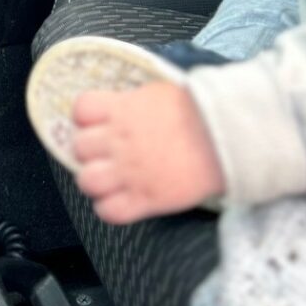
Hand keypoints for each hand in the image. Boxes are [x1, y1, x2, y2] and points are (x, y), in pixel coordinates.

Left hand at [73, 80, 224, 222]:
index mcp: (122, 109)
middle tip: (108, 154)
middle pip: (79, 147)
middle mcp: (118, 140)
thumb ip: (130, 103)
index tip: (98, 123)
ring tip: (112, 180)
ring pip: (86, 181)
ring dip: (96, 181)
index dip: (86, 118)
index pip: (81, 110)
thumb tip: (118, 109)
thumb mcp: (157, 95)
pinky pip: (107, 211)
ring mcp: (129, 172)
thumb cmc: (198, 112)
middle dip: (91, 151)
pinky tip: (123, 200)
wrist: (226, 139)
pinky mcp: (144, 199)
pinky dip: (110, 208)